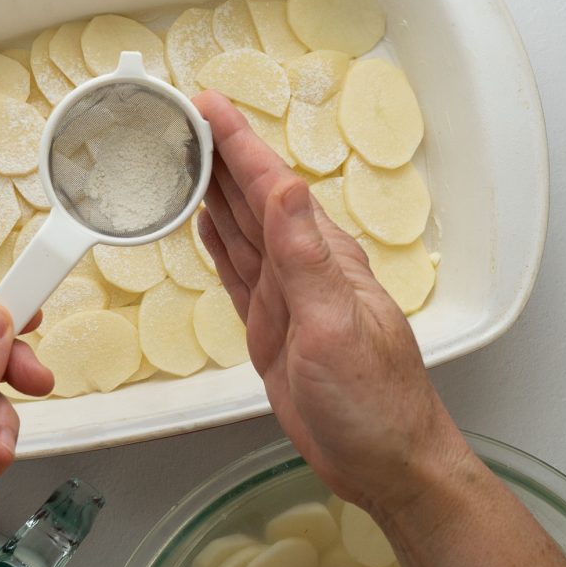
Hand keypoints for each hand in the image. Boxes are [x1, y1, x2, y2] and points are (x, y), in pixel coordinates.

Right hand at [191, 90, 467, 514]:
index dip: (237, 142)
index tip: (208, 106)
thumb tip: (286, 187)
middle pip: (250, 197)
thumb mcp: (334, 325)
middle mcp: (301, 267)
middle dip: (218, 154)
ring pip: (240, 228)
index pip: (271, 184)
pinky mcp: (270, 325)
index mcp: (320, 257)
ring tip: (186, 158)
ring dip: (214, 190)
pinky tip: (208, 224)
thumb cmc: (372, 400)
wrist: (381, 460)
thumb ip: (305, 256)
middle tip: (183, 119)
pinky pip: (236, 271)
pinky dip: (219, 244)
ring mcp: (285, 296)